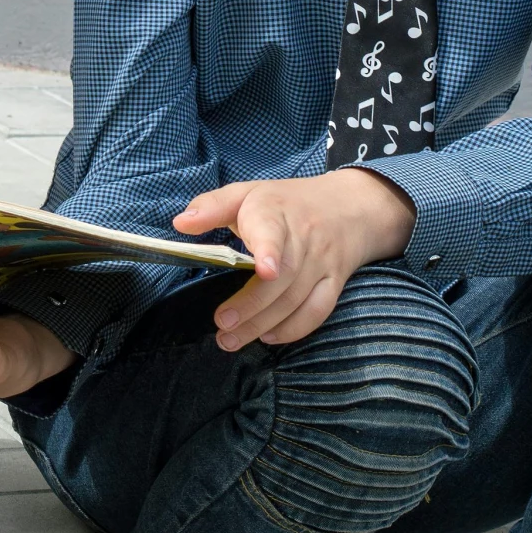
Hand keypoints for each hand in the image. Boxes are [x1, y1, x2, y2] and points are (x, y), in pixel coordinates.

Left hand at [173, 170, 416, 351]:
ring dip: (264, 324)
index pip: (273, 230)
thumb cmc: (287, 202)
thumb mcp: (248, 192)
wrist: (351, 206)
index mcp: (275, 212)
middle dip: (252, 304)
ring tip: (231, 339)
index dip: (269, 250)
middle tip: (223, 323)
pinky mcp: (335, 282)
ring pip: (296, 298)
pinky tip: (267, 337)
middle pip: (282, 277)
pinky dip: (294, 329)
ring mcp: (322, 263)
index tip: (263, 269)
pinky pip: (318, 311)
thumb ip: (212, 206)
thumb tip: (180, 223)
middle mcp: (303, 238)